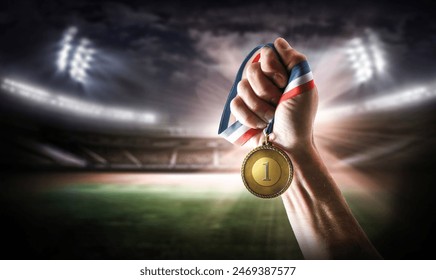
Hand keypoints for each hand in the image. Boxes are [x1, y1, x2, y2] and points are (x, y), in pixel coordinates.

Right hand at [230, 38, 317, 152]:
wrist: (289, 146)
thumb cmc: (300, 118)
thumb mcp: (305, 86)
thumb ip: (295, 60)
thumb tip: (278, 42)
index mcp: (279, 72)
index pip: (265, 53)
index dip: (272, 67)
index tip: (283, 82)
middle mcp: (263, 81)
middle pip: (251, 70)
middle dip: (266, 90)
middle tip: (278, 102)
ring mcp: (250, 96)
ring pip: (241, 87)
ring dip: (260, 107)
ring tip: (271, 118)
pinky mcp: (239, 112)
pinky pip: (235, 104)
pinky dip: (249, 117)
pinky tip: (260, 125)